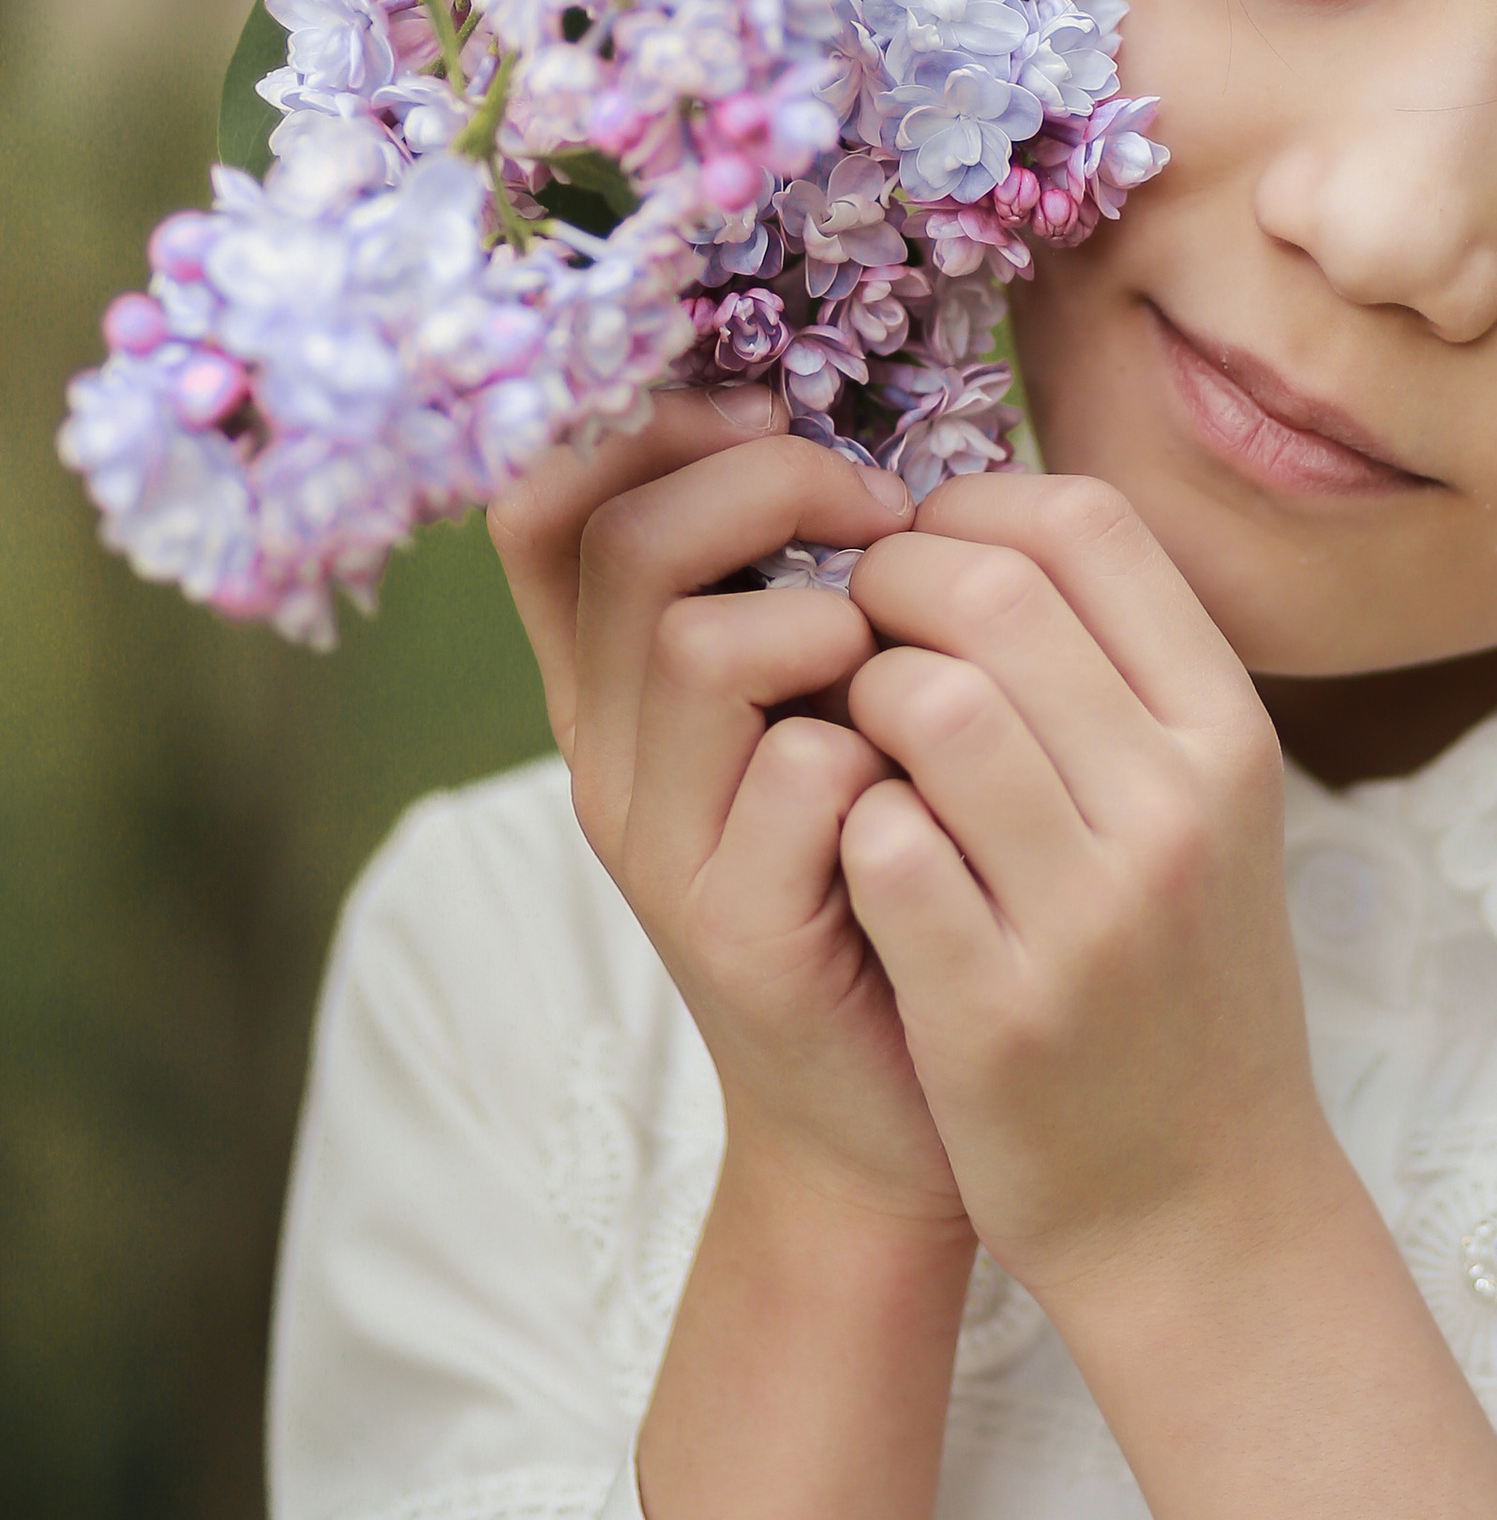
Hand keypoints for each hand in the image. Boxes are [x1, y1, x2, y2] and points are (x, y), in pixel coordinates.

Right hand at [490, 391, 963, 1235]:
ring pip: (702, 646)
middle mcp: (611, 757)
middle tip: (886, 516)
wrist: (896, 1108)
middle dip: (774, 485)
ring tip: (901, 671)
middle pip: (631, 543)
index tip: (771, 412)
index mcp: (619, 685)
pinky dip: (887, 753)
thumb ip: (811, 584)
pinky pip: (806, 772)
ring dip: (835, 623)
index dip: (646, 427)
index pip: (547, 506)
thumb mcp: (828, 706)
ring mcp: (659, 849)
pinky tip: (926, 792)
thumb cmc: (887, 872)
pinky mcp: (734, 932)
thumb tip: (865, 428)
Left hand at [839, 476, 1328, 1303]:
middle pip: (992, 592)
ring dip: (856, 699)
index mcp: (1228, 733)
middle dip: (889, 589)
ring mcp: (1090, 911)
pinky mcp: (997, 1009)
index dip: (974, 509)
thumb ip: (1119, 667)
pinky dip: (845, 819)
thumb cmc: (1177, 977)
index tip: (926, 557)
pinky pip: (879, 840)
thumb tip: (988, 518)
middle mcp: (1177, 806)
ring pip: (926, 701)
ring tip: (856, 740)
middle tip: (858, 640)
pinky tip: (860, 849)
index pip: (1090, 524)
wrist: (1202, 1207)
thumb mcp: (1203, 803)